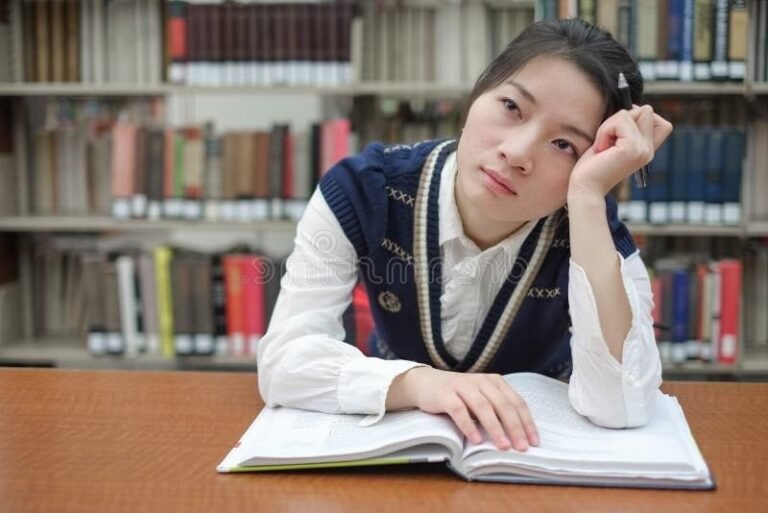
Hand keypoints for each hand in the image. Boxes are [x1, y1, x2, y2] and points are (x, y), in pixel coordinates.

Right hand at [387, 367, 538, 450]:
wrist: (425, 383)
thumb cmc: (457, 395)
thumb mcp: (481, 397)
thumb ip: (496, 409)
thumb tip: (517, 436)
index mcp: (494, 382)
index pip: (516, 402)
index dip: (526, 422)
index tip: (534, 441)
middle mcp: (481, 381)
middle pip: (503, 405)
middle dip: (515, 427)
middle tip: (522, 447)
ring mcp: (462, 386)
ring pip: (483, 407)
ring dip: (495, 428)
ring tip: (503, 446)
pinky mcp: (445, 394)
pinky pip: (459, 410)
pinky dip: (469, 426)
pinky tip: (476, 439)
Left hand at [568, 105, 672, 197]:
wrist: (585, 188)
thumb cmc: (592, 166)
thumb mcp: (613, 142)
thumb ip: (627, 128)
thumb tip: (633, 107)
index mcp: (646, 150)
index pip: (663, 124)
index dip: (640, 118)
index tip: (619, 133)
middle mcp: (648, 150)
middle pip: (646, 111)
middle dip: (620, 119)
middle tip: (607, 141)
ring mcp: (643, 149)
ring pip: (630, 113)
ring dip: (609, 126)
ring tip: (603, 147)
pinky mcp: (632, 148)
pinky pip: (620, 121)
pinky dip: (605, 131)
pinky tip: (601, 149)